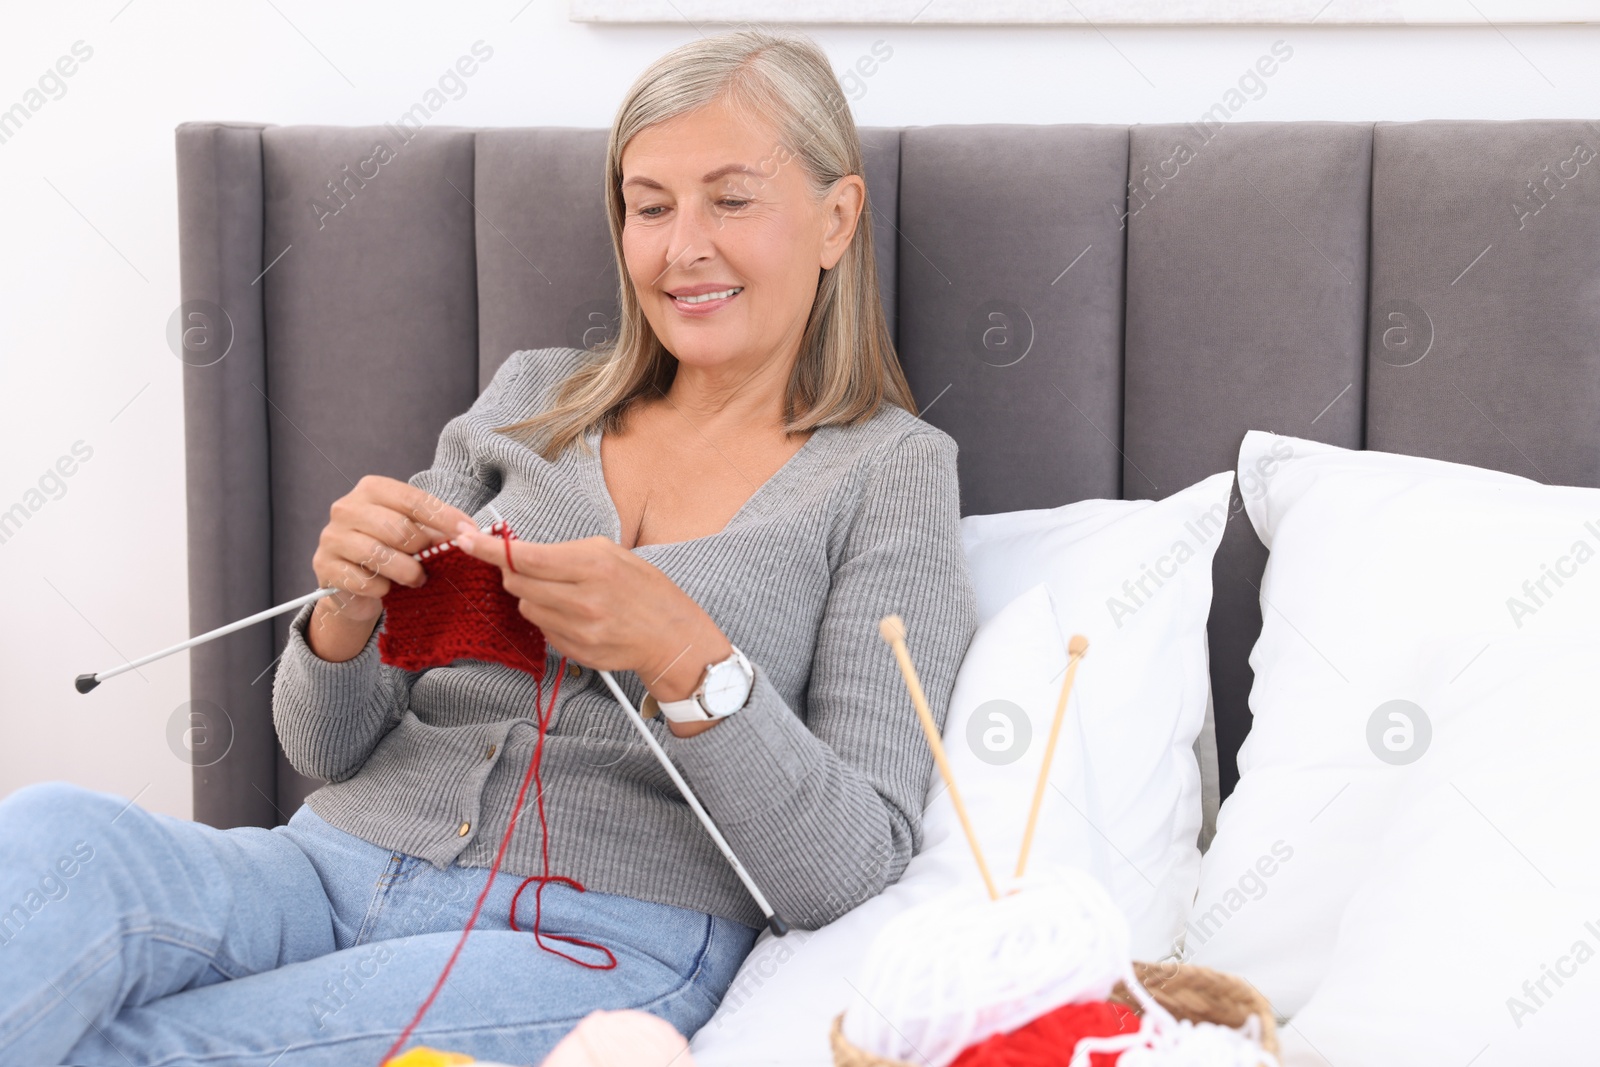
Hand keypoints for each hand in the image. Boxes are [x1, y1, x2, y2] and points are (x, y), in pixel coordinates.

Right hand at [307, 477, 476, 661]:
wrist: (353, 587)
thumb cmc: (391, 552)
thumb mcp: (414, 535)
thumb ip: (436, 530)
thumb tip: (469, 534)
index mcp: (372, 489)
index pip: (414, 499)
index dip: (445, 517)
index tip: (470, 532)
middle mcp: (347, 507)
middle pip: (399, 528)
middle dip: (423, 550)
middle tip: (433, 562)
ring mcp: (332, 536)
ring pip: (381, 555)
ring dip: (407, 572)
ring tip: (417, 579)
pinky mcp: (325, 566)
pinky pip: (364, 581)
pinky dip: (383, 589)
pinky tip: (386, 588)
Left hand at [453, 524, 732, 732]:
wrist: (672, 637)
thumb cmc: (645, 589)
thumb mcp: (613, 554)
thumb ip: (566, 552)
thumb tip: (522, 553)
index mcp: (593, 566)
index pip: (526, 557)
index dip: (490, 549)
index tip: (465, 539)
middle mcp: (583, 599)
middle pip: (517, 583)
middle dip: (513, 572)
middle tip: (528, 567)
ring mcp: (579, 629)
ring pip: (526, 607)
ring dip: (533, 596)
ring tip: (564, 593)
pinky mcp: (575, 651)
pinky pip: (542, 630)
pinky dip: (548, 618)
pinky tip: (575, 615)